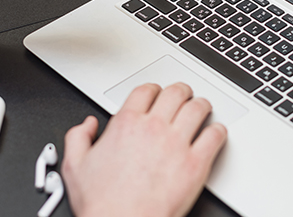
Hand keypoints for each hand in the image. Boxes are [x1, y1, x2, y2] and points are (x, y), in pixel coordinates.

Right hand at [62, 83, 227, 216]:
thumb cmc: (102, 203)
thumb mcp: (74, 166)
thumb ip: (78, 138)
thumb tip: (87, 125)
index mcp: (126, 124)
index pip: (146, 90)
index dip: (153, 89)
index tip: (157, 93)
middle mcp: (153, 128)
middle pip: (175, 93)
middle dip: (181, 91)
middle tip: (184, 95)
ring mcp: (176, 144)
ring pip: (198, 108)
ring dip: (202, 105)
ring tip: (203, 109)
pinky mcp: (196, 164)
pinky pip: (214, 136)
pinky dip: (218, 131)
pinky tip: (215, 133)